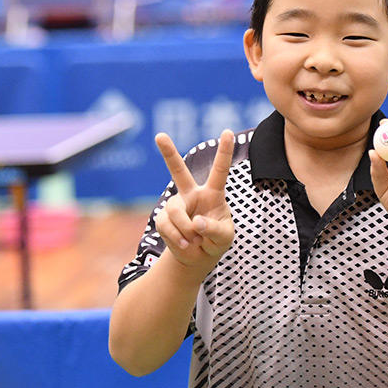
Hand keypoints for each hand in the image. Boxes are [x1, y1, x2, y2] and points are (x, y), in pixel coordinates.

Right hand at [154, 130, 234, 270]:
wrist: (198, 256)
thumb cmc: (216, 241)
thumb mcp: (224, 237)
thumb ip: (214, 229)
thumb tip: (196, 222)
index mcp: (213, 193)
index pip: (219, 170)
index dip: (224, 151)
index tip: (228, 131)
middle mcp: (192, 194)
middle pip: (178, 171)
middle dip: (168, 153)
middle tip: (160, 136)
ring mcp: (176, 205)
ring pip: (175, 211)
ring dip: (185, 229)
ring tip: (194, 240)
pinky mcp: (163, 218)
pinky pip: (166, 226)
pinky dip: (177, 238)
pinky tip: (185, 244)